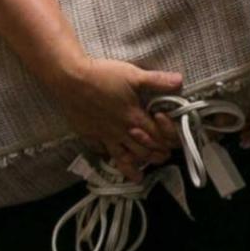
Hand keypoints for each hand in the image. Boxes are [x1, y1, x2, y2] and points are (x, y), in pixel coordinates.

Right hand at [48, 57, 181, 174]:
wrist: (69, 79)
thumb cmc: (101, 76)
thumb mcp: (133, 74)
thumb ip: (157, 81)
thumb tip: (180, 81)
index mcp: (134, 117)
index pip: (157, 136)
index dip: (168, 140)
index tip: (174, 142)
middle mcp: (121, 130)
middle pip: (143, 150)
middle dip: (156, 156)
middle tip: (163, 157)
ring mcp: (104, 135)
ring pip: (122, 157)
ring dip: (135, 166)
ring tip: (140, 175)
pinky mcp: (89, 134)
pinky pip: (100, 150)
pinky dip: (108, 158)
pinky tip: (110, 160)